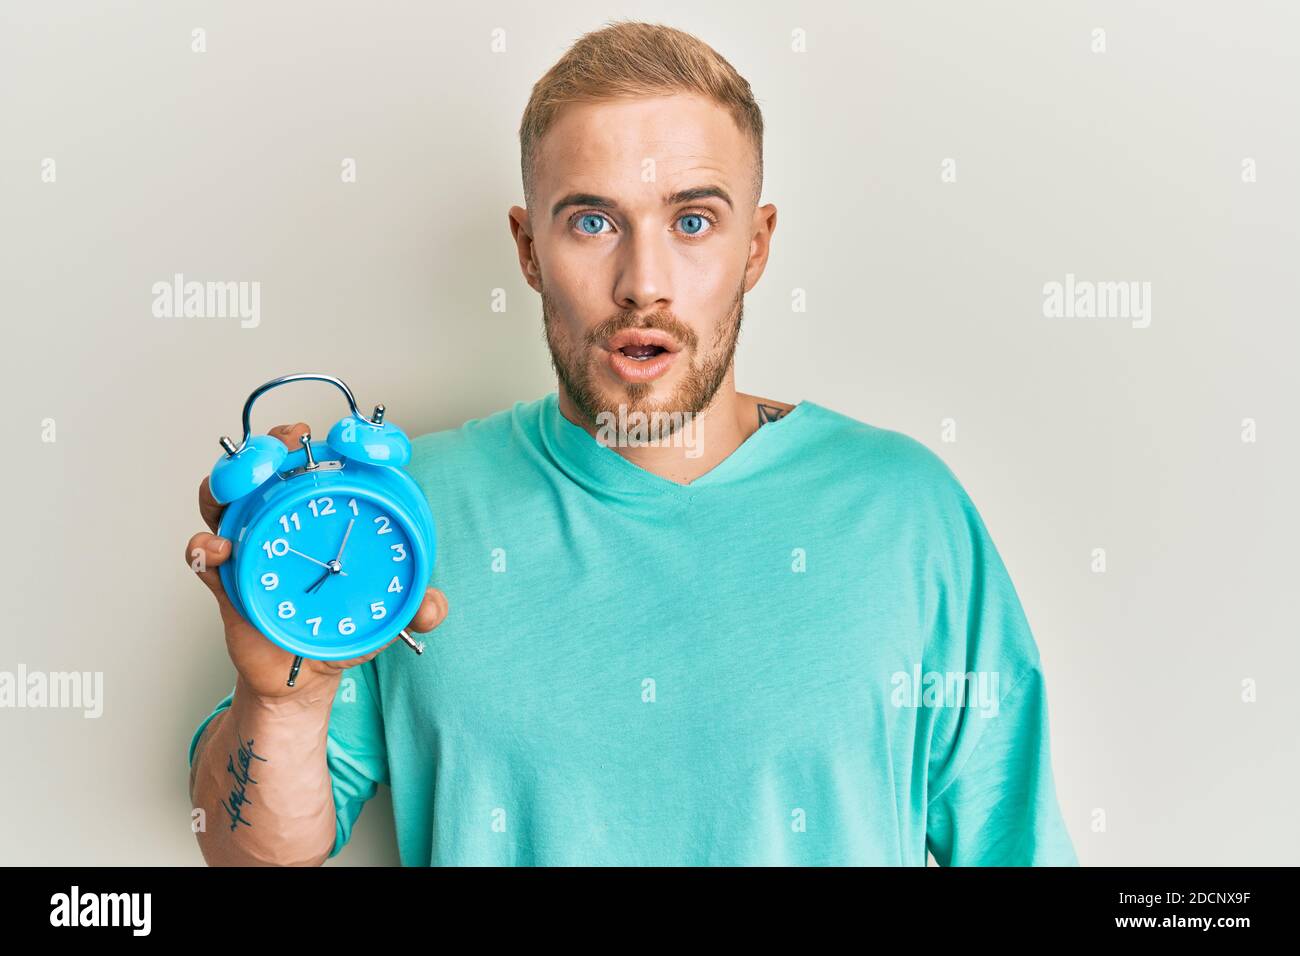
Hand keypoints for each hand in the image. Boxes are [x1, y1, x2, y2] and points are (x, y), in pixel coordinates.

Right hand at [185, 422, 449, 701]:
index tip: (351, 437)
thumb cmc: (341, 626)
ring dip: (232, 479)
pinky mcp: (225, 576)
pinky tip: (218, 548)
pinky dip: (205, 546)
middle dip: (275, 443)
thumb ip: (417, 608)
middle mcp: (283, 518)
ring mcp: (250, 542)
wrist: (302, 673)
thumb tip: (432, 609)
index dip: (339, 440)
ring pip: (227, 494)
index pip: (329, 462)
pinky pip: (204, 553)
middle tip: (291, 441)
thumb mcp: (389, 614)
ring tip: (247, 481)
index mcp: (325, 515)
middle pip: (269, 463)